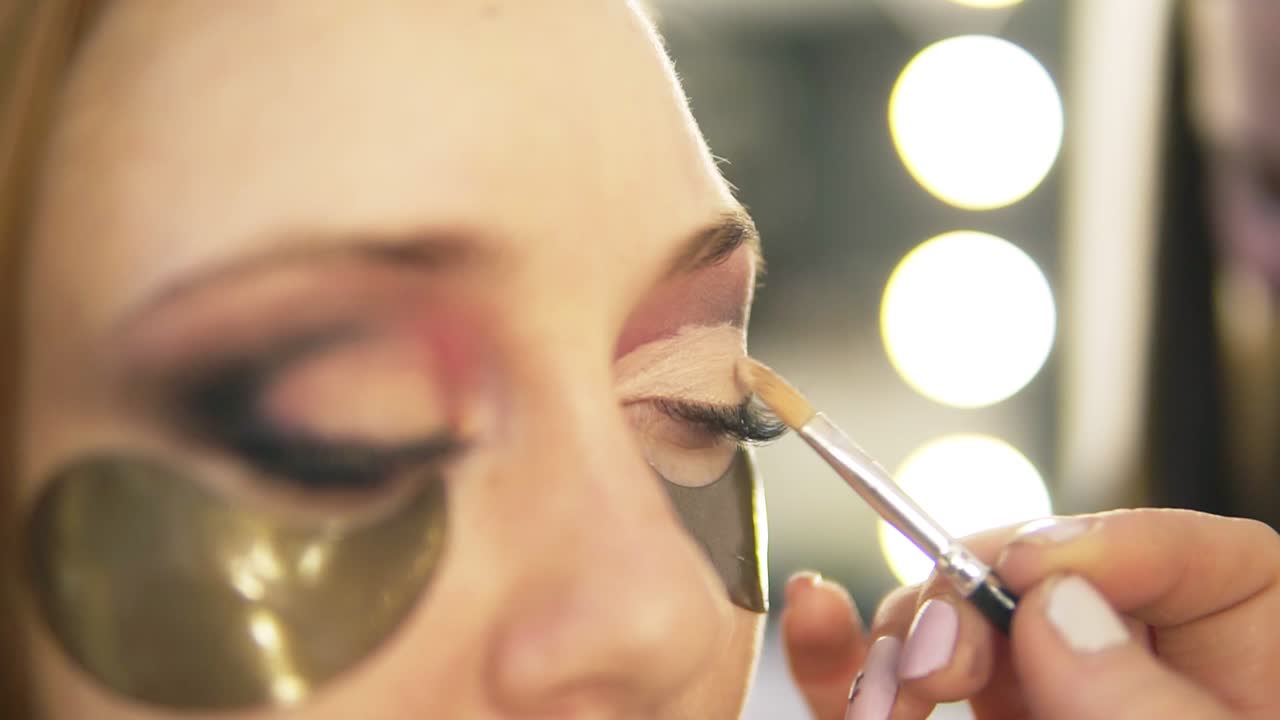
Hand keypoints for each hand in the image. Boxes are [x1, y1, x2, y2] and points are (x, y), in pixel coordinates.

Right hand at [781, 509, 1279, 718]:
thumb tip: (1054, 608)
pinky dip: (839, 661)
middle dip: (977, 588)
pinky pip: (891, 694)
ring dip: (905, 630)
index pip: (1199, 559)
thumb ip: (1152, 706)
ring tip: (901, 679)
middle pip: (1046, 580)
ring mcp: (1033, 705)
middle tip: (952, 642)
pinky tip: (818, 618)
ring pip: (955, 628)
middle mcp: (1128, 673)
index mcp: (1245, 663)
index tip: (1039, 567)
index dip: (1112, 542)